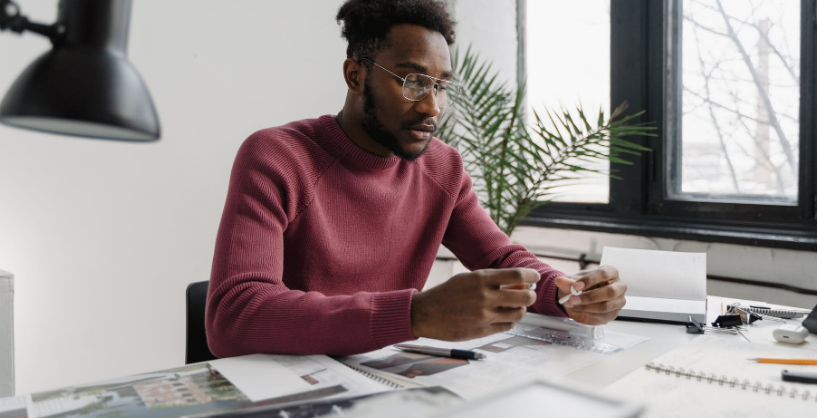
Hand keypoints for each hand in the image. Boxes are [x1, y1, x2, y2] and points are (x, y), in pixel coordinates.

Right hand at [411, 268, 538, 340]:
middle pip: (524, 297)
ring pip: (518, 314)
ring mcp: (484, 316)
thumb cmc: (448, 293)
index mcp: (481, 279)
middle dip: (531, 296)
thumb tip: (519, 283)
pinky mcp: (482, 331)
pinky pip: (507, 326)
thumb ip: (492, 280)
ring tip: (515, 307)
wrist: (426, 313)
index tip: (535, 278)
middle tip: (529, 295)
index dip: (531, 276)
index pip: (516, 276)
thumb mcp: (468, 279)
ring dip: (521, 310)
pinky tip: (504, 317)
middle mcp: (484, 297)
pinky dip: (510, 321)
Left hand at [556, 266, 626, 325]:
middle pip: (610, 292)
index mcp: (610, 272)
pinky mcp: (613, 313)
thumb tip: (559, 281)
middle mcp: (618, 286)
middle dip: (589, 297)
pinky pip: (602, 315)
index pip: (604, 274)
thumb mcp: (572, 282)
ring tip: (571, 304)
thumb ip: (568, 282)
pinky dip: (588, 313)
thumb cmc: (580, 285)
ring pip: (606, 306)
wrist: (579, 298)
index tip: (575, 286)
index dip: (590, 280)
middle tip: (572, 299)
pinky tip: (577, 310)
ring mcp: (618, 301)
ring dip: (586, 307)